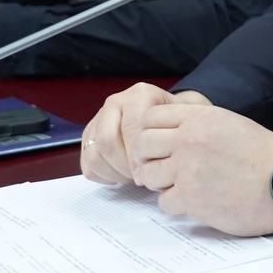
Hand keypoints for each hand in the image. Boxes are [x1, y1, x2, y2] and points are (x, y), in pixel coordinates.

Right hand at [81, 83, 208, 185]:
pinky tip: (122, 176)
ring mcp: (99, 117)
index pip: (131, 130)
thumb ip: (174, 138)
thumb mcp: (185, 122)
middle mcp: (116, 101)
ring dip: (115, 173)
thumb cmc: (177, 123)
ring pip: (95, 155)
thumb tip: (153, 169)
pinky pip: (87, 163)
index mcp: (140, 94)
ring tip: (134, 177)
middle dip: (125, 167)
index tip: (152, 172)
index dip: (140, 158)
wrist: (168, 117)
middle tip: (142, 178)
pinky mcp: (89, 135)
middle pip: (108, 143)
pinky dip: (104, 176)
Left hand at [131, 103, 272, 236]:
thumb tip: (168, 132)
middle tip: (165, 166)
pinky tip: (195, 200)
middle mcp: (190, 139)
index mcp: (201, 117)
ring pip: (148, 174)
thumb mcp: (230, 123)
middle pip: (142, 145)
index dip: (152, 131)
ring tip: (182, 183)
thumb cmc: (262, 155)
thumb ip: (198, 124)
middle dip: (149, 157)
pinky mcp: (191, 198)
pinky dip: (177, 203)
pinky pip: (164, 201)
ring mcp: (188, 169)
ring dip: (161, 181)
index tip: (162, 143)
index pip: (151, 117)